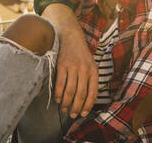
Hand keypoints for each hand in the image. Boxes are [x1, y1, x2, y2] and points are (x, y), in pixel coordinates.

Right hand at [42, 4, 97, 118]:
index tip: (84, 113)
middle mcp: (84, 70)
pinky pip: (60, 84)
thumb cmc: (82, 55)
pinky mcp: (62, 65)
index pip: (93, 92)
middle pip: (81, 94)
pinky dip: (58, 94)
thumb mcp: (91, 65)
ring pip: (70, 91)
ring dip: (66, 103)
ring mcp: (73, 67)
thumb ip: (91, 80)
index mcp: (94, 71)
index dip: (88, 105)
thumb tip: (89, 100)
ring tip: (64, 109)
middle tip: (73, 115)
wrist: (71, 37)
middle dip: (77, 108)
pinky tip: (57, 99)